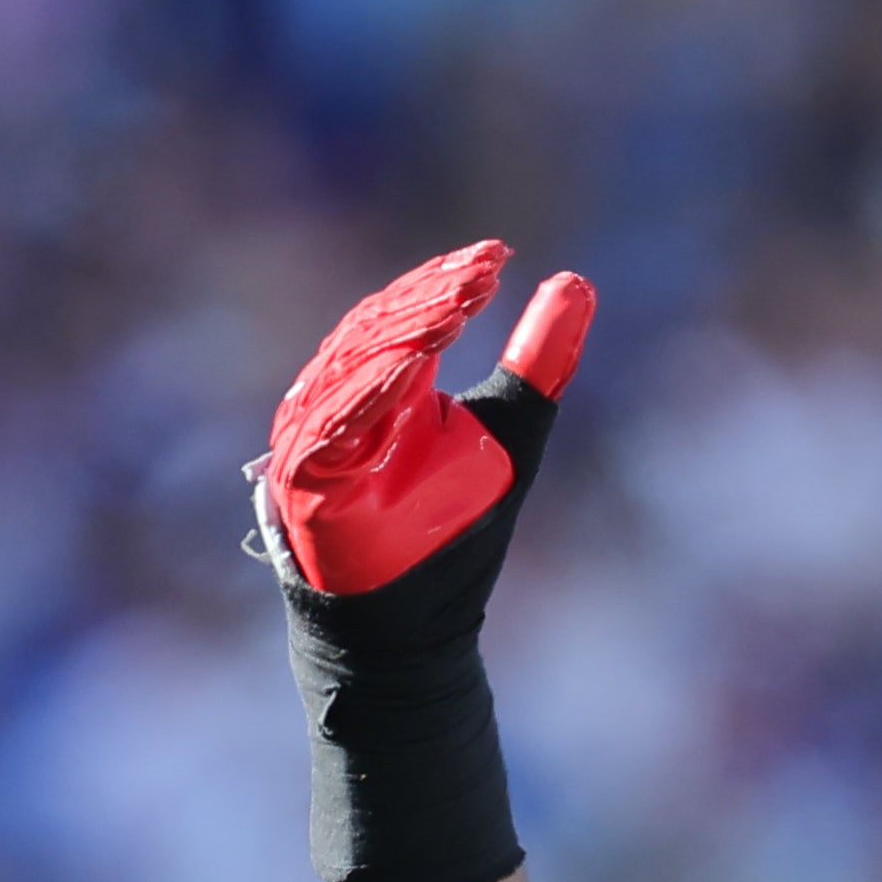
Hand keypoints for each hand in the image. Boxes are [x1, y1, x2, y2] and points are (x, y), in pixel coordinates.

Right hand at [259, 241, 593, 609]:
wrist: (411, 624)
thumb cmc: (452, 525)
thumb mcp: (510, 432)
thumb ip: (538, 361)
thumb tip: (576, 282)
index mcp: (381, 379)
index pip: (406, 313)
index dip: (448, 283)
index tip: (498, 258)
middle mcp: (338, 398)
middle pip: (378, 328)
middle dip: (432, 297)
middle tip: (483, 271)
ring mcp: (315, 436)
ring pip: (352, 365)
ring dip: (406, 329)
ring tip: (457, 299)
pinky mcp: (306, 480)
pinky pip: (333, 426)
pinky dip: (369, 392)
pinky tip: (411, 366)